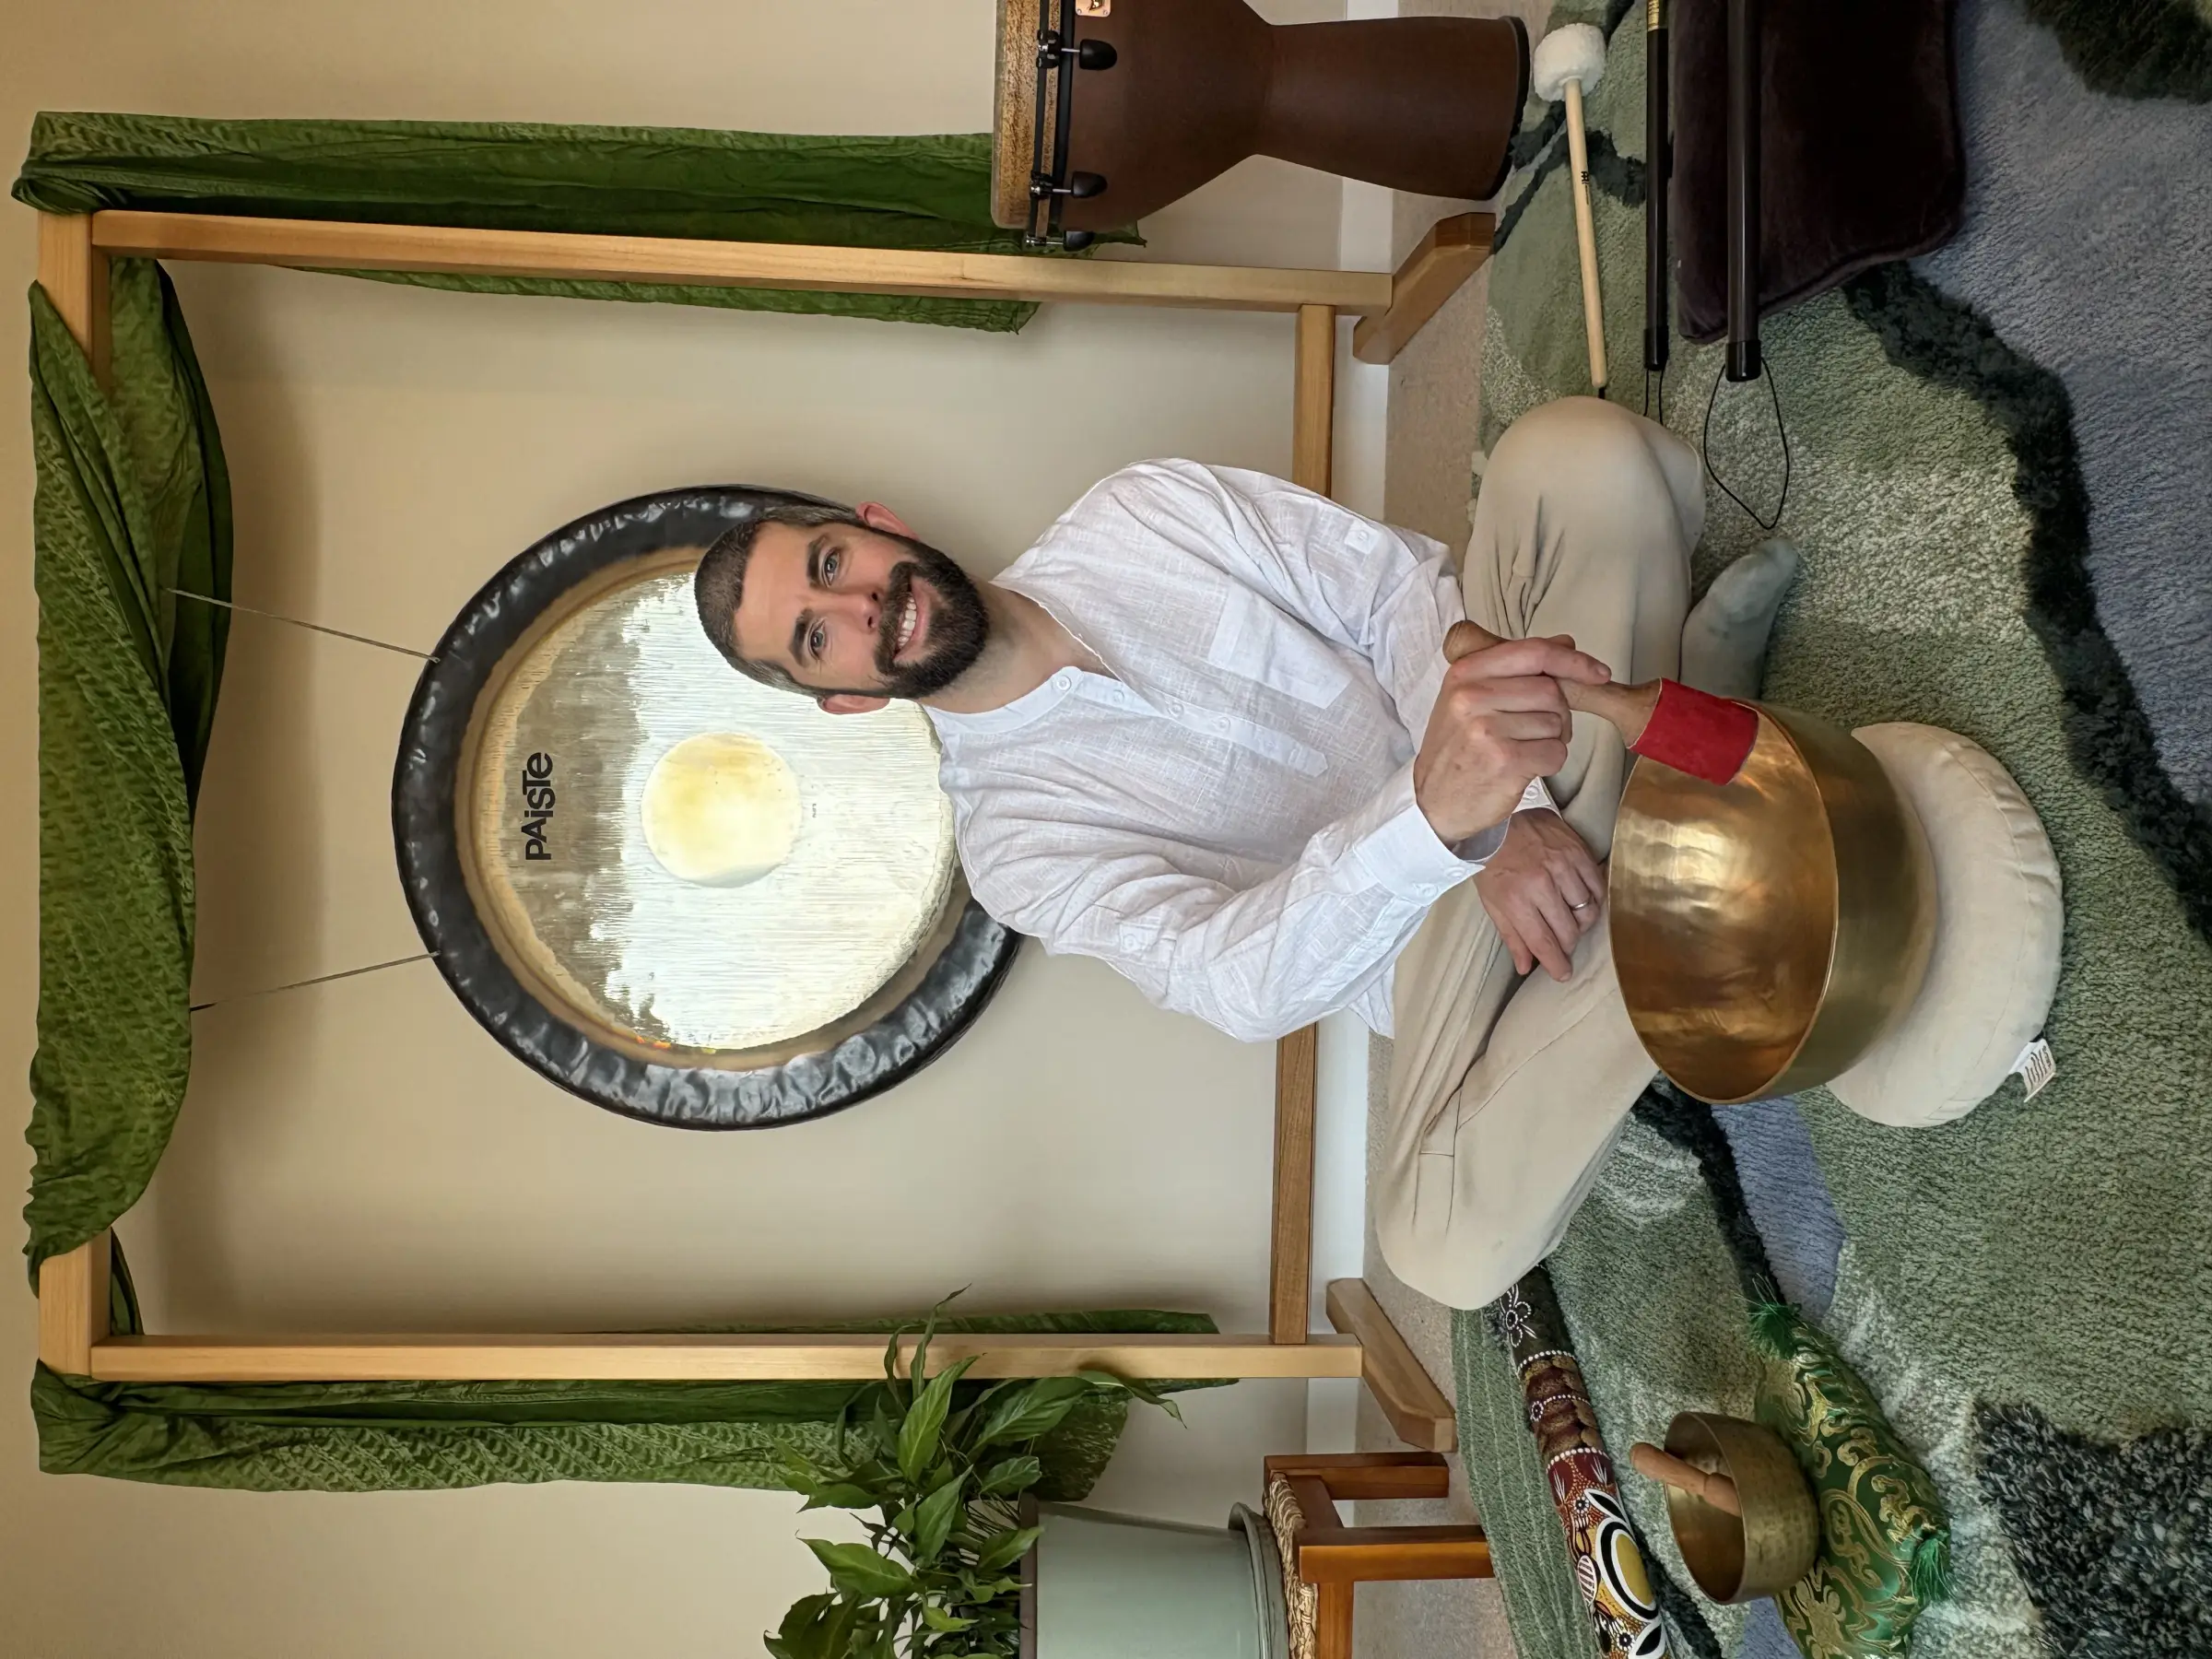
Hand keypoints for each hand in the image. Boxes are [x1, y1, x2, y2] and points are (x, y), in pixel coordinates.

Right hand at [1413, 632, 1612, 844]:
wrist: (1434, 801)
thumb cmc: (1456, 747)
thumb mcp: (1470, 698)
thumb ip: (1514, 668)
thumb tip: (1564, 644)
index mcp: (1464, 674)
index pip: (1533, 652)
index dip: (1573, 661)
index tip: (1598, 673)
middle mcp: (1472, 697)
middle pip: (1551, 691)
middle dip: (1558, 713)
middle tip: (1537, 730)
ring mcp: (1487, 730)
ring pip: (1556, 723)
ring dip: (1551, 740)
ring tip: (1523, 749)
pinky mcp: (1505, 762)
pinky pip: (1555, 752)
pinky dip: (1549, 762)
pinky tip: (1524, 767)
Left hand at [1475, 809, 1605, 981]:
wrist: (1498, 821)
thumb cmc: (1491, 864)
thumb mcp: (1492, 903)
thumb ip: (1512, 936)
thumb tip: (1525, 967)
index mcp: (1516, 900)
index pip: (1544, 942)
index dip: (1556, 963)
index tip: (1563, 973)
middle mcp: (1541, 885)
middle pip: (1569, 931)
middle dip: (1568, 944)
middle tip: (1562, 942)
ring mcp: (1562, 866)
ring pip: (1587, 911)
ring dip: (1581, 923)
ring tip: (1572, 920)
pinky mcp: (1577, 852)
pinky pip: (1597, 886)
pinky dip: (1594, 899)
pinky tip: (1583, 901)